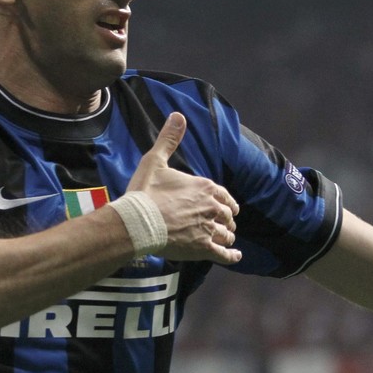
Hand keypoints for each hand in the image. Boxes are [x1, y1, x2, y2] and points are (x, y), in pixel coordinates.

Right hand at [127, 112, 242, 263]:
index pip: (224, 195)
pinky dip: (232, 256)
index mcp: (205, 187)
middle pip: (227, 215)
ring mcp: (209, 229)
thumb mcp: (155, 161)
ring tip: (226, 240)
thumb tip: (178, 115)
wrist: (138, 222)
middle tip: (224, 224)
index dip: (226, 202)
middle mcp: (212, 207)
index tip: (227, 206)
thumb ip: (169, 139)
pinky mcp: (203, 249)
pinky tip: (235, 257)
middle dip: (226, 219)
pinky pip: (225, 254)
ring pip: (227, 234)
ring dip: (227, 236)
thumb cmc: (145, 192)